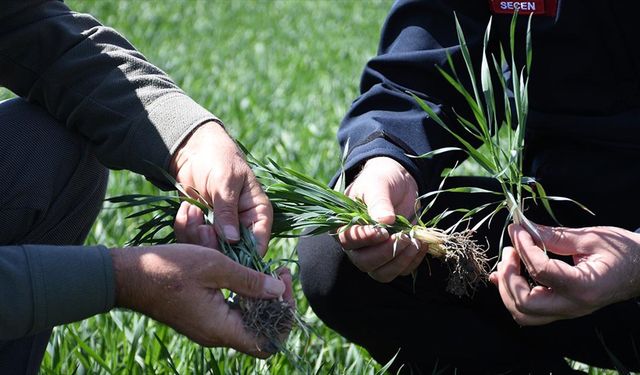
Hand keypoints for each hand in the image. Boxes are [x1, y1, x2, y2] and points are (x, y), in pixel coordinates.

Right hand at [110, 244, 292, 356]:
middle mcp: (216, 335)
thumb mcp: (214, 266)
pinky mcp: (201, 318)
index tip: (284, 283)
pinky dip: (245, 296)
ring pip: (248, 321)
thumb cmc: (169, 269)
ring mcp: (208, 328)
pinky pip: (233, 313)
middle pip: (261, 330)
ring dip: (262, 297)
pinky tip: (246, 274)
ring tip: (268, 270)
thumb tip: (278, 291)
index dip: (284, 316)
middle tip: (280, 272)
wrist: (128, 275)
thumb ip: (248, 281)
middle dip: (277, 302)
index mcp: (220, 329)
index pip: (267, 341)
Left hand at [170, 121, 271, 254]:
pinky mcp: (201, 227)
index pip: (259, 244)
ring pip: (209, 249)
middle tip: (202, 227)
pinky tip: (185, 208)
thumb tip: (232, 240)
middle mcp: (242, 226)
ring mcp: (220, 228)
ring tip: (191, 210)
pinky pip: (192, 240)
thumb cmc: (219, 158)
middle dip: (213, 244)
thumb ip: (227, 211)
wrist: (194, 149)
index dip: (246, 256)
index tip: (226, 253)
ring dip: (195, 234)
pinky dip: (184, 228)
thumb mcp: (225, 181)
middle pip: (232, 254)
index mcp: (258, 214)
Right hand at [338, 156, 425, 281]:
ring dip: (400, 261)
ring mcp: (375, 253)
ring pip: (382, 273)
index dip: (365, 239)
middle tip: (403, 236)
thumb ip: (379, 202)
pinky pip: (400, 271)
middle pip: (365, 263)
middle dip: (386, 253)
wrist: (398, 181)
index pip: (348, 241)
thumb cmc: (381, 180)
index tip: (383, 231)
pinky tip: (421, 244)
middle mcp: (357, 245)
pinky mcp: (393, 257)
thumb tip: (385, 220)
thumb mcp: (378, 185)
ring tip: (415, 242)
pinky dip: (412, 261)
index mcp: (345, 226)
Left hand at [490, 224, 639, 325]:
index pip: (541, 271)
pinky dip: (511, 293)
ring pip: (523, 313)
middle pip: (525, 303)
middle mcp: (573, 306)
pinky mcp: (562, 308)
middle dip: (509, 276)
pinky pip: (530, 310)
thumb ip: (554, 236)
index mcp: (584, 287)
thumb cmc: (624, 252)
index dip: (524, 248)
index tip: (517, 230)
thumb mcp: (590, 238)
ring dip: (507, 288)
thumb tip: (521, 229)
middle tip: (510, 251)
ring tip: (508, 261)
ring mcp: (567, 311)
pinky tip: (505, 274)